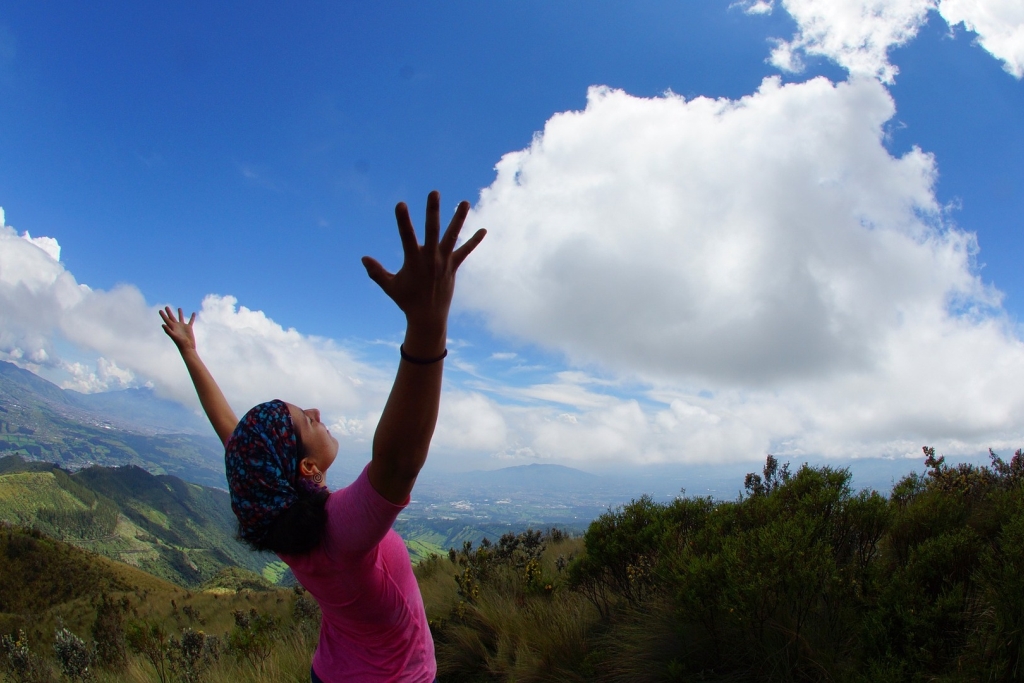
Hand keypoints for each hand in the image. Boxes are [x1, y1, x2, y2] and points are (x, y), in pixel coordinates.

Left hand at [160, 307, 196, 353]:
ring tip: (179, 308)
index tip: (160, 310)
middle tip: (166, 306)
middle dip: (169, 312)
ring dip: (180, 313)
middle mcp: (176, 326)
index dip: (163, 315)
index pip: (166, 320)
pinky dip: (192, 317)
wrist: (187, 347)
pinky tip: (193, 313)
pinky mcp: (189, 328)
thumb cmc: (180, 343)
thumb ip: (168, 331)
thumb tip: (163, 324)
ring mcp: (182, 326)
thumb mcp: (174, 336)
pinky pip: (191, 321)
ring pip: (181, 318)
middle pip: (172, 317)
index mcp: (172, 327)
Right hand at [362, 190, 484, 336]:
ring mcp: (444, 261)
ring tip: (465, 202)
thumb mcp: (389, 286)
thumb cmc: (406, 300)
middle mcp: (431, 258)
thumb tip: (363, 258)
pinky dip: (474, 241)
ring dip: (459, 218)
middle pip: (433, 230)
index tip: (401, 204)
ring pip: (452, 236)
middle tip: (434, 192)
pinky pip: (465, 251)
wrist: (428, 317)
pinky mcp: (453, 266)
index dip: (403, 220)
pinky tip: (484, 230)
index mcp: (413, 261)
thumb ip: (376, 272)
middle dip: (433, 211)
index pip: (406, 236)